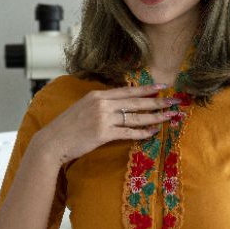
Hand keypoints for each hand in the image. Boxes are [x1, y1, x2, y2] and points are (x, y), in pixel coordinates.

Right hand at [36, 84, 179, 163]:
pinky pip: (128, 132)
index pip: (127, 90)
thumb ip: (101, 103)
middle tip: (176, 101)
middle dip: (158, 102)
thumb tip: (118, 104)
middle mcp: (102, 104)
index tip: (163, 87)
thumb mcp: (83, 107)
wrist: (53, 141)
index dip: (147, 89)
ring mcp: (103, 118)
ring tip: (170, 116)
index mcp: (98, 95)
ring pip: (135, 117)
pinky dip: (142, 132)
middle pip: (136, 102)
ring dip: (155, 117)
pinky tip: (153, 132)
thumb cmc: (67, 127)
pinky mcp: (103, 133)